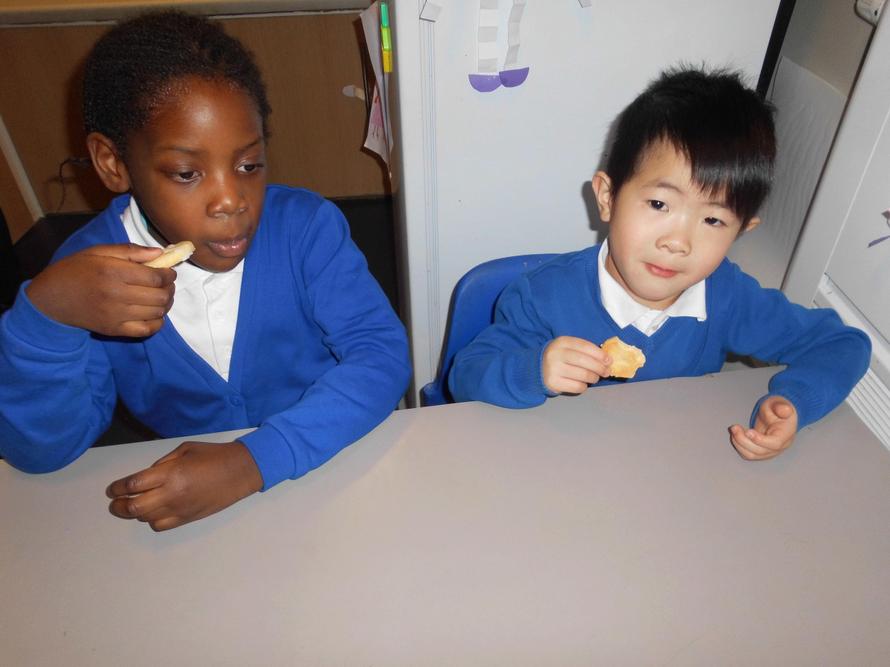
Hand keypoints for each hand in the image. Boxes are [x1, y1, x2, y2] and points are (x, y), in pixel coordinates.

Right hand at [25, 244, 175, 336]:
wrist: (52, 298)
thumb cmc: (76, 270)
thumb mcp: (98, 252)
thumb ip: (130, 251)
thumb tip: (160, 254)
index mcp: (113, 272)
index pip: (156, 277)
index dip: (169, 274)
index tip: (169, 272)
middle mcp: (116, 295)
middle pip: (160, 296)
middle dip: (169, 288)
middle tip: (166, 284)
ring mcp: (116, 316)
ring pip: (157, 313)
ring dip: (165, 304)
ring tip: (160, 296)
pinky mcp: (114, 330)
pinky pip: (147, 330)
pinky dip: (157, 322)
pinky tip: (153, 313)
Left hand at [106, 441, 263, 530]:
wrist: (241, 472)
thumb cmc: (214, 456)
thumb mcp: (185, 450)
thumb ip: (162, 463)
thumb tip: (147, 475)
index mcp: (171, 474)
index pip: (134, 485)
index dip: (118, 487)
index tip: (113, 489)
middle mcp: (172, 494)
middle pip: (135, 507)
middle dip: (119, 505)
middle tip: (116, 501)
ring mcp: (180, 509)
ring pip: (146, 519)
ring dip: (135, 513)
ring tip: (133, 506)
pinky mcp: (188, 518)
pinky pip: (161, 526)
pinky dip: (151, 521)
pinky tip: (153, 512)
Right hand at [542, 336, 611, 393]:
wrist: (538, 369)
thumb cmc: (560, 357)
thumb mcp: (569, 348)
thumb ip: (586, 351)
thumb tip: (607, 360)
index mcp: (562, 342)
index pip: (584, 346)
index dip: (599, 354)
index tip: (609, 360)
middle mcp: (556, 354)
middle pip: (584, 361)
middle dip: (599, 367)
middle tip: (606, 372)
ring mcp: (554, 369)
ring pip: (583, 375)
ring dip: (593, 378)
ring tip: (594, 378)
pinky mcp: (553, 383)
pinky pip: (577, 387)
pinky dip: (584, 386)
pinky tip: (582, 383)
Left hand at [729, 396, 797, 459]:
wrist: (776, 414)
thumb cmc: (778, 408)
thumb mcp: (780, 403)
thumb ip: (781, 407)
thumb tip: (785, 410)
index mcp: (785, 435)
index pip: (775, 443)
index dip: (761, 440)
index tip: (748, 432)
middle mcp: (779, 447)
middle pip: (760, 451)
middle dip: (744, 440)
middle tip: (734, 427)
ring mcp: (769, 451)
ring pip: (752, 455)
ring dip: (739, 444)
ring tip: (734, 429)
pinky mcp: (760, 451)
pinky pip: (748, 454)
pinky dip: (739, 446)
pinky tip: (735, 435)